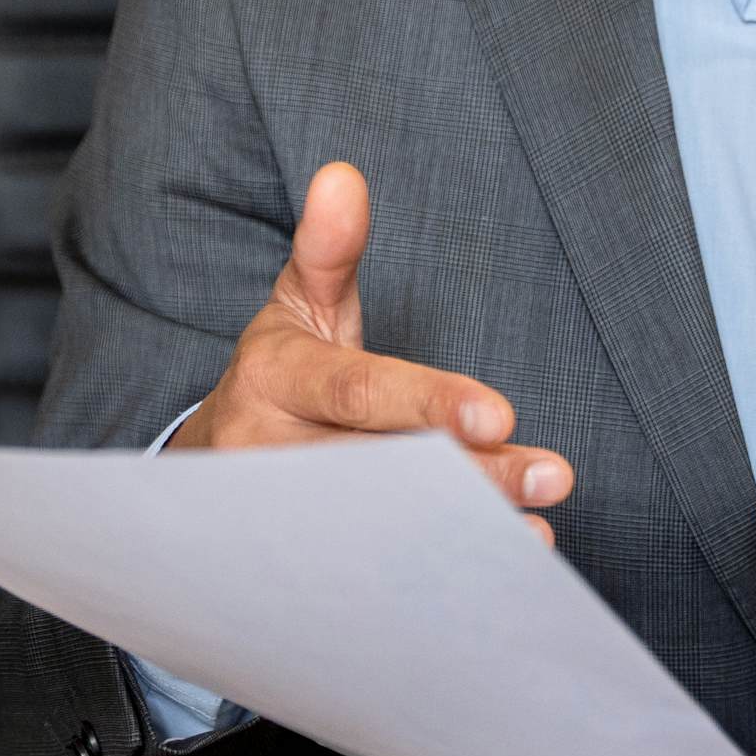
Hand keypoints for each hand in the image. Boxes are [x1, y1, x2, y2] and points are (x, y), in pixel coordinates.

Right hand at [168, 161, 577, 538]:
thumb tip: (344, 175)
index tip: (500, 415)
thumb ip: (328, 250)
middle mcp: (269, 458)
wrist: (205, 485)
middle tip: (550, 476)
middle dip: (472, 478)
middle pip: (381, 473)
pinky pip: (372, 581)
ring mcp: (282, 526)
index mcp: (274, 378)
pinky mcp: (299, 573)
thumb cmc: (282, 379)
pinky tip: (495, 569)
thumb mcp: (296, 310)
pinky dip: (434, 579)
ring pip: (382, 536)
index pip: (358, 392)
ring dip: (464, 535)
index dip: (429, 403)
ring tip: (535, 534)